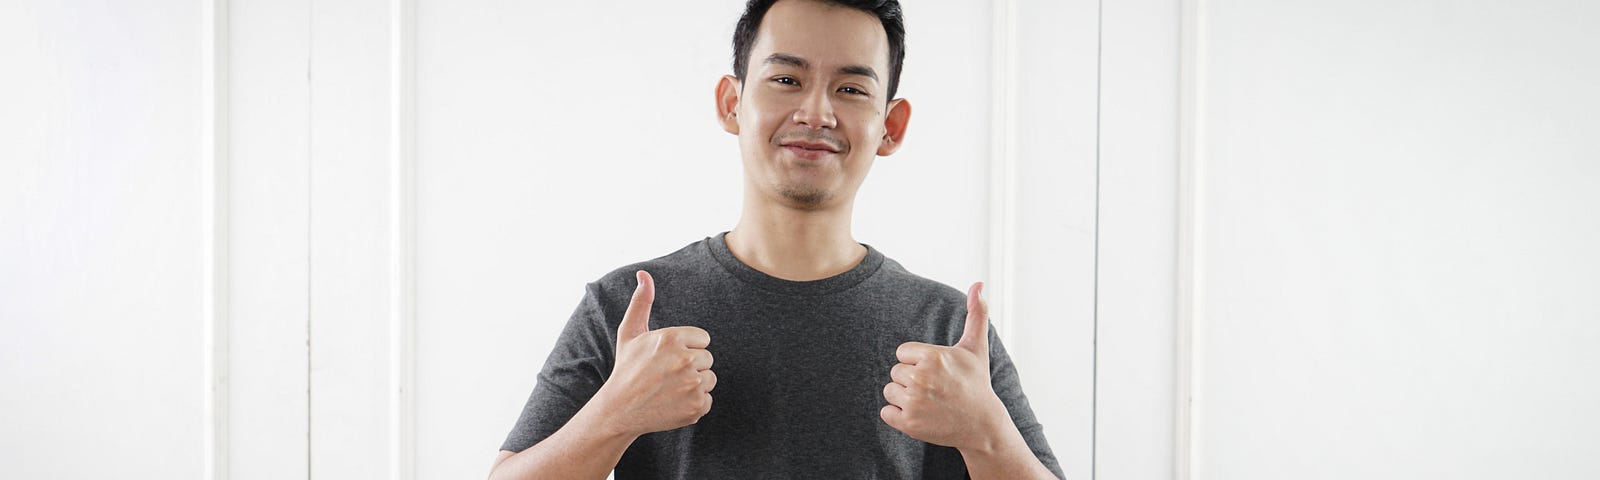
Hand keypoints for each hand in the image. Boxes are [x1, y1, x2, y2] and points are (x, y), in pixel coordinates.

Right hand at [592, 270, 715, 436]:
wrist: (620, 410)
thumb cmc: (626, 369)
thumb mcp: (630, 333)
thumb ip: (641, 302)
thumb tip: (644, 274)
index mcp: (672, 338)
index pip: (703, 339)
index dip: (687, 348)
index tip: (668, 358)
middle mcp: (684, 360)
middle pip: (708, 359)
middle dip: (691, 366)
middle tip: (667, 375)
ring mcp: (692, 385)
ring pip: (710, 379)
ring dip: (695, 384)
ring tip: (671, 388)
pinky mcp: (696, 406)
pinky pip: (708, 400)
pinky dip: (694, 403)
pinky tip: (674, 402)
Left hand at [880, 282, 1009, 450]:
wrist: (982, 425)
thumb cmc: (976, 383)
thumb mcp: (975, 347)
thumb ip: (975, 313)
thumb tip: (979, 284)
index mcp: (932, 356)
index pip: (902, 353)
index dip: (917, 362)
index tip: (937, 373)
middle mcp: (921, 378)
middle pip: (895, 372)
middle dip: (911, 380)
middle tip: (935, 389)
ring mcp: (914, 402)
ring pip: (889, 391)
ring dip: (904, 398)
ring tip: (928, 402)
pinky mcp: (908, 424)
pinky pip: (886, 412)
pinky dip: (899, 416)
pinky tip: (921, 415)